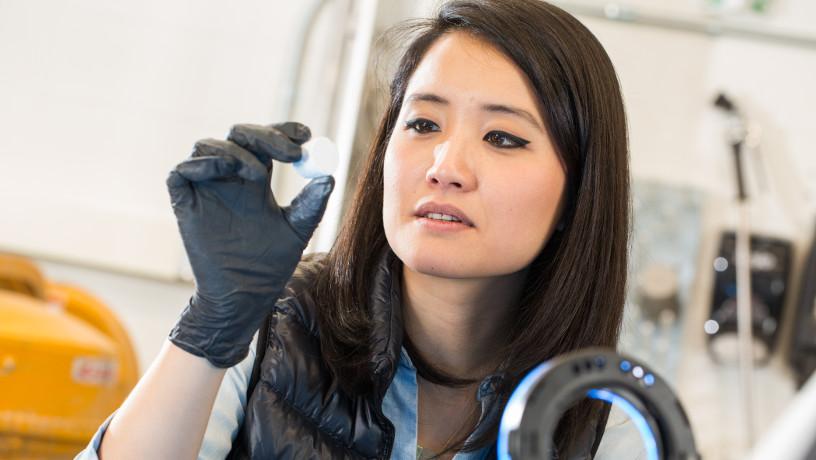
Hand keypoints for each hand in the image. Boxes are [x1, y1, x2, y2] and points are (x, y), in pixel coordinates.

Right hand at [166, 122, 333, 367]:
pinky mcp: (184, 202)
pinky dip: (202, 163)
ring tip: (259, 173)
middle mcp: (229, 177)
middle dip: (265, 136)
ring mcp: (205, 187)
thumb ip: (312, 204)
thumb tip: (329, 177)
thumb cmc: (270, 264)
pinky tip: (226, 170)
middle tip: (291, 152)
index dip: (283, 131)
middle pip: (240, 135)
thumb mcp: (297, 230)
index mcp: (256, 179)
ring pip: (209, 146)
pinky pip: (182, 170)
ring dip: (236, 151)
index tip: (307, 135)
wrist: (244, 295)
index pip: (266, 141)